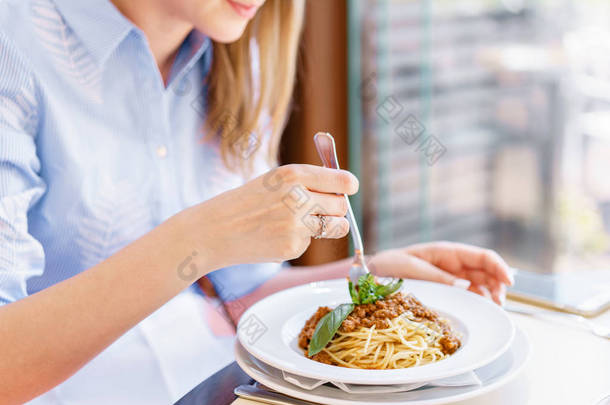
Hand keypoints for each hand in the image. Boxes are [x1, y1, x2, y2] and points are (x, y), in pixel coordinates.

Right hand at [184, 164, 358, 269]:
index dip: (348, 185)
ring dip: (328, 226)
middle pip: (342, 205)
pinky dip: (299, 241)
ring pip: (337, 226)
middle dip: (336, 208)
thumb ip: (306, 181)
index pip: (340, 179)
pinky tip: (277, 237)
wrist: (214, 230)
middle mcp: (298, 197)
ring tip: (303, 223)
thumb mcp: (274, 180)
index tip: (349, 188)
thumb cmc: (246, 202)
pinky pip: (311, 243)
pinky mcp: (292, 247)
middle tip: (319, 210)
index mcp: (293, 174)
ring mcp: (296, 224)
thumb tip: (344, 185)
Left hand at [368, 242, 513, 304]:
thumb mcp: (410, 268)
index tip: (509, 281)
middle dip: (498, 285)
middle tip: (499, 303)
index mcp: (447, 252)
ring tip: (494, 308)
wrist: (372, 276)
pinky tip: (481, 310)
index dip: (499, 267)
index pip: (481, 257)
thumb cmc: (389, 266)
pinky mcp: (446, 291)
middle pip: (486, 272)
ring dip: (491, 295)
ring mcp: (451, 278)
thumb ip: (436, 276)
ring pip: (481, 285)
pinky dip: (478, 302)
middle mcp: (453, 264)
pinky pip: (468, 295)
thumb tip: (463, 286)